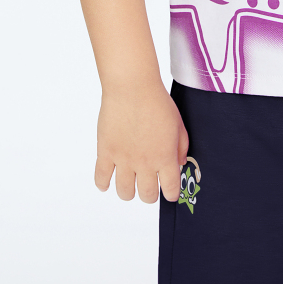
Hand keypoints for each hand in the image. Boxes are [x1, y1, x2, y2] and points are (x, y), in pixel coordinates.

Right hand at [94, 81, 189, 202]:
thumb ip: (181, 147)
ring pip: (124, 193)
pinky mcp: (105, 152)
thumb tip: (180, 164)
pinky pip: (101, 178)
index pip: (170, 190)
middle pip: (147, 196)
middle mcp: (145, 163)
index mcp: (165, 157)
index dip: (170, 194)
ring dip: (128, 192)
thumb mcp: (178, 123)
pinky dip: (103, 184)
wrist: (132, 87)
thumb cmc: (157, 102)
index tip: (169, 192)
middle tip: (149, 186)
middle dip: (149, 195)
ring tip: (129, 182)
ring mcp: (123, 159)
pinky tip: (107, 180)